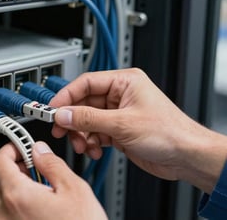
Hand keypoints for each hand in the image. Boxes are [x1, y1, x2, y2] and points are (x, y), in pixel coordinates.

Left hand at [0, 141, 106, 219]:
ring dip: (6, 186)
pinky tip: (31, 206)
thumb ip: (52, 164)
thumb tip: (40, 151)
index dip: (11, 148)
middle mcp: (4, 214)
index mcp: (18, 196)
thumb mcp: (74, 190)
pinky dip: (8, 205)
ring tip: (32, 187)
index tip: (21, 147)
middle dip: (7, 166)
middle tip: (28, 165)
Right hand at [50, 68, 226, 192]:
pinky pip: (95, 133)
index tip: (52, 108)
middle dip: (72, 119)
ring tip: (83, 145)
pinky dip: (91, 142)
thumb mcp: (122, 123)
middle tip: (61, 129)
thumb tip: (63, 114)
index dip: (67, 96)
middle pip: (84, 103)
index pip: (86, 83)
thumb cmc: (169, 132)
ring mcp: (118, 114)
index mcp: (124, 82)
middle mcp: (119, 95)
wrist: (186, 156)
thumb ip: (88, 118)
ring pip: (87, 120)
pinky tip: (95, 150)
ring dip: (81, 134)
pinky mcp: (118, 130)